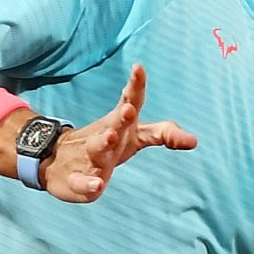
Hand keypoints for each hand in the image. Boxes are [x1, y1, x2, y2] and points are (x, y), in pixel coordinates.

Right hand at [39, 62, 196, 202]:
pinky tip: (97, 186)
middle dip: (121, 116)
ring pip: (97, 148)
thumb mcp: (138, 136)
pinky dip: (88, 184)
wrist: (57, 160)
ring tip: (111, 136)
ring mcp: (90, 156)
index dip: (136, 85)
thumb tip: (195, 141)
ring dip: (104, 142)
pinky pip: (82, 182)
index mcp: (121, 125)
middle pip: (114, 124)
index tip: (138, 67)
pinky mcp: (77, 180)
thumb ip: (165, 133)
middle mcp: (106, 137)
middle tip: (128, 109)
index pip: (132, 100)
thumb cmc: (109, 145)